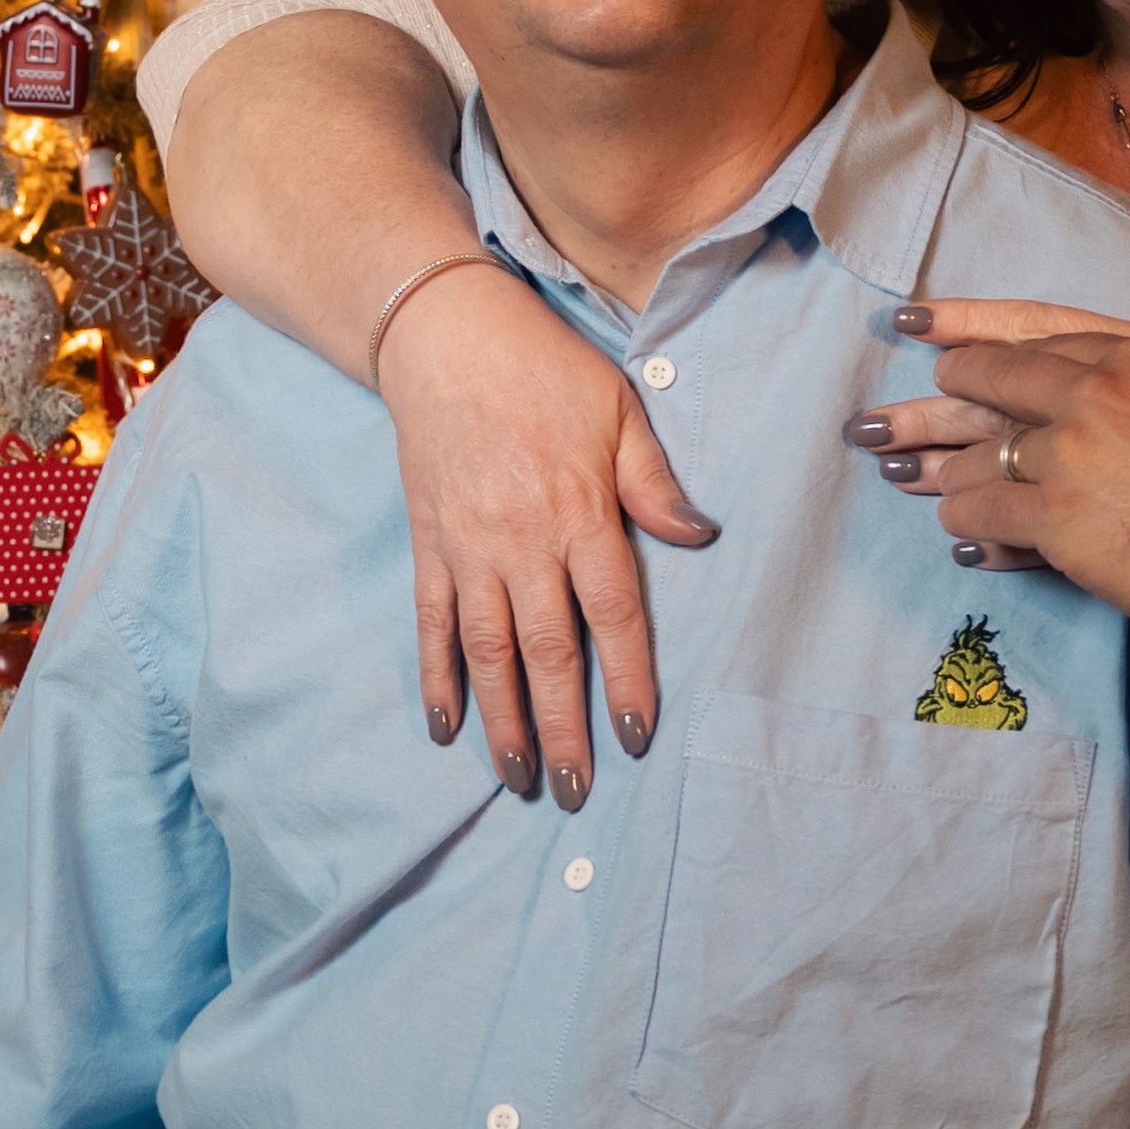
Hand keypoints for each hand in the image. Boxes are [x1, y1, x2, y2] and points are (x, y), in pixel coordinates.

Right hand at [378, 257, 713, 804]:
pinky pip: (432, 623)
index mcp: (582, 512)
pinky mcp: (431, 544)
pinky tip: (446, 726)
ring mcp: (470, 548)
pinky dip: (437, 677)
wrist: (446, 337)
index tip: (636, 735)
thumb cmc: (544, 369)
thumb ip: (654, 483)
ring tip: (520, 779)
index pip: (612, 614)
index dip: (627, 679)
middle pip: (547, 651)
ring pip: (488, 652)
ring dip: (503, 720)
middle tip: (577, 792)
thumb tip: (698, 538)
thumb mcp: (618, 410)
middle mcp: (524, 542)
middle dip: (562, 727)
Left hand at [846, 278, 1129, 655]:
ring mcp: (1075, 463)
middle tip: (883, 413)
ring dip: (941, 471)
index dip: (973, 332)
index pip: (1033, 334)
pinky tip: (955, 534)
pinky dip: (972, 527)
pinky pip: (995, 520)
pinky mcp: (1068, 528)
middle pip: (993, 390)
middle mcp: (1095, 400)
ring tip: (901, 475)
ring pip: (984, 459)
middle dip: (935, 400)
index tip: (923, 329)